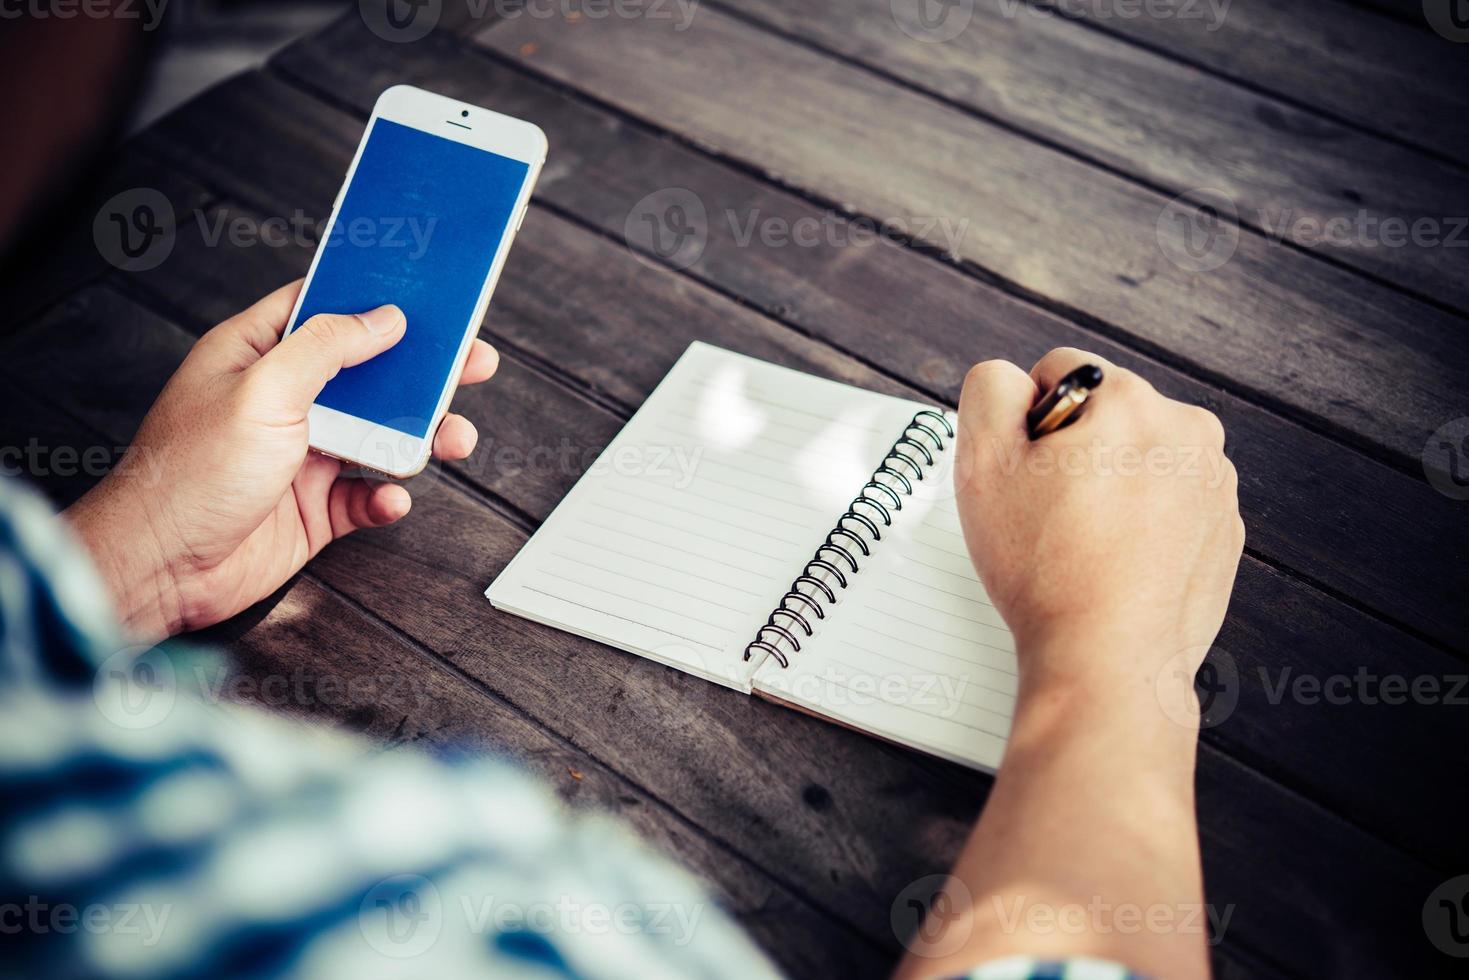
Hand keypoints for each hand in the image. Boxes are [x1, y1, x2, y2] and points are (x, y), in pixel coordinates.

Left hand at [65, 280, 497, 641]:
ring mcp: (300, 455)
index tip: (426, 296)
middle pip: (368, 373)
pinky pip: (367, 494)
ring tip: (453, 440)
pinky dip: (388, 497)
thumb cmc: (189, 477)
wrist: (163, 570)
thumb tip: (382, 318)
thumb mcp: (263, 391)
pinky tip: (392, 498)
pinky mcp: (313, 507)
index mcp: (257, 356)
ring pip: (380, 435)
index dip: (374, 300)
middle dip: (423, 373)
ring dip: (421, 438)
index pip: (323, 310)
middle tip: (472, 364)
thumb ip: (327, 347)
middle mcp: (282, 401)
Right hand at [953, 347, 1243, 718]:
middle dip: (1072, 453)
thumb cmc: (1047, 571)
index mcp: (1133, 403)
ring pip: (1136, 461)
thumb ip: (989, 389)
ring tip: (1083, 543)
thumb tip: (1012, 380)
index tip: (1029, 476)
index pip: (1060, 373)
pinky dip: (1137, 525)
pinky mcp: (1222, 532)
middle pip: (1104, 416)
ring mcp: (1214, 486)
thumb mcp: (982, 462)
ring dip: (1107, 487)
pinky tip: (1111, 562)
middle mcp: (1188, 433)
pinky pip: (1165, 506)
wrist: (1106, 660)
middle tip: (1050, 514)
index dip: (1027, 425)